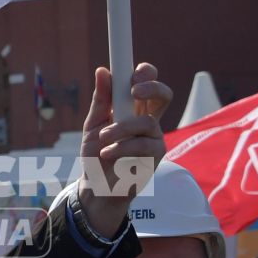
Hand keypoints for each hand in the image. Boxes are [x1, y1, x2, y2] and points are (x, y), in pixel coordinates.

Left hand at [76, 63, 172, 240]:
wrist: (96, 186)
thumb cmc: (96, 154)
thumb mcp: (93, 124)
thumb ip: (101, 100)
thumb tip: (103, 71)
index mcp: (133, 108)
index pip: (147, 82)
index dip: (145, 74)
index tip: (132, 74)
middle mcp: (148, 119)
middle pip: (164, 95)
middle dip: (152, 87)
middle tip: (134, 92)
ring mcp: (154, 137)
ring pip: (148, 122)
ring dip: (121, 129)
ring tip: (103, 140)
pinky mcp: (156, 156)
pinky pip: (144, 145)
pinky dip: (123, 148)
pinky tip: (109, 154)